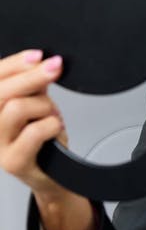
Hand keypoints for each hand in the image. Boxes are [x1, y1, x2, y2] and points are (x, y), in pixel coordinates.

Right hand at [0, 49, 68, 195]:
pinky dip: (52, 124)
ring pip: (16, 108)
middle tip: (55, 68)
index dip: (13, 64)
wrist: (53, 174)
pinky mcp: (12, 162)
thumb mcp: (36, 103)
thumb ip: (33, 85)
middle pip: (1, 91)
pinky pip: (34, 131)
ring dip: (43, 106)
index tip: (37, 55)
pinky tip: (54, 128)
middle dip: (32, 75)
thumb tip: (40, 62)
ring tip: (50, 114)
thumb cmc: (42, 138)